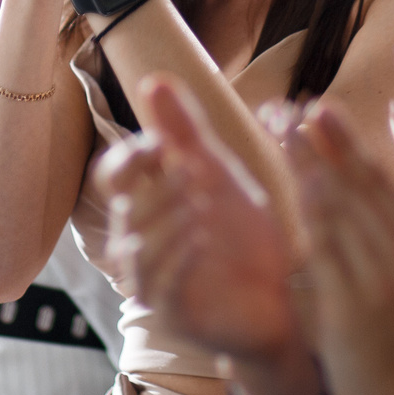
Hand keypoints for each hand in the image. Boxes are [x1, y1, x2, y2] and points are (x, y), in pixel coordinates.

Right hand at [100, 76, 303, 366]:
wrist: (281, 298)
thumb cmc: (243, 237)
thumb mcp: (220, 175)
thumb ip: (186, 132)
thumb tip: (152, 80)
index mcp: (147, 206)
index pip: (112, 175)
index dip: (131, 156)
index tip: (164, 143)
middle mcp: (140, 243)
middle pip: (125, 208)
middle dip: (159, 188)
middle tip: (195, 174)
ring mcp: (152, 281)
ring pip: (136, 247)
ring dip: (168, 221)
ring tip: (202, 205)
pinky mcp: (172, 314)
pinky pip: (159, 287)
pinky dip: (177, 259)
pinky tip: (203, 240)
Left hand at [287, 98, 393, 394]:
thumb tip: (390, 231)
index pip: (383, 187)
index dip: (352, 146)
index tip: (327, 112)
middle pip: (359, 186)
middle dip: (326, 142)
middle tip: (297, 104)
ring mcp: (378, 282)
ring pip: (341, 208)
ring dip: (310, 163)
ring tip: (285, 129)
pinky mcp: (352, 308)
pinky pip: (327, 251)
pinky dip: (309, 211)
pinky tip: (292, 185)